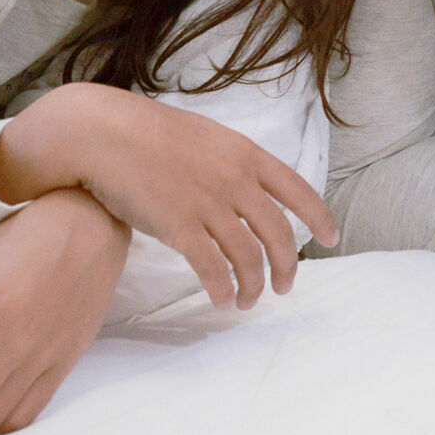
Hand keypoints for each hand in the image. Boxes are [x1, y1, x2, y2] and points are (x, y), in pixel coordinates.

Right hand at [0, 82, 338, 310]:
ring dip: (253, 285)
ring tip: (249, 301)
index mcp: (247, 154)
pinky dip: (223, 289)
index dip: (319, 218)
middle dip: (287, 265)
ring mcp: (209, 204)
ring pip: (248, 256)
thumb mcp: (207, 137)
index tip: (331, 239)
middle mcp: (235, 180)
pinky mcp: (180, 227)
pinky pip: (213, 268)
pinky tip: (224, 301)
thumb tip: (249, 189)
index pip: (298, 190)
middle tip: (285, 287)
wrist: (103, 134)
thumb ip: (233, 162)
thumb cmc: (149, 134)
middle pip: (278, 233)